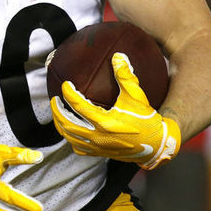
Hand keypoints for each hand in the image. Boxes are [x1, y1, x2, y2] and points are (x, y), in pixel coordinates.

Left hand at [50, 52, 180, 169]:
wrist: (156, 145)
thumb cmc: (147, 120)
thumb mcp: (137, 96)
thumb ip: (126, 76)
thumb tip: (118, 56)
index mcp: (105, 122)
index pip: (79, 107)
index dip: (69, 94)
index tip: (66, 84)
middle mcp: (98, 137)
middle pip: (67, 124)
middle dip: (57, 111)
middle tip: (54, 100)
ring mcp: (98, 147)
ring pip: (70, 137)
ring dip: (61, 124)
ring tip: (58, 113)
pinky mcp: (100, 153)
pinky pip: (79, 148)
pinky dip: (71, 138)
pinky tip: (71, 130)